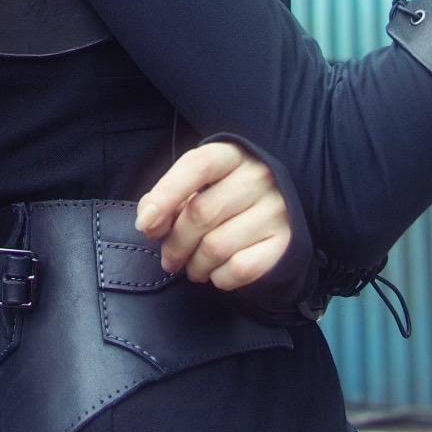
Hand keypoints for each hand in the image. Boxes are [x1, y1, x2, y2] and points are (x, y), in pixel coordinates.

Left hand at [133, 141, 291, 291]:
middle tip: (169, 259)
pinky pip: (241, 268)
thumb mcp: (196, 186)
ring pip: (217, 246)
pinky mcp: (287, 242)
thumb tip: (149, 223)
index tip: (145, 224)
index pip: (196, 166)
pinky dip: (220, 277)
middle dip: (175, 244)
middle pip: (201, 213)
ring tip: (193, 268)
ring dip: (195, 266)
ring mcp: (276, 209)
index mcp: (232, 154)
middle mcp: (259, 176)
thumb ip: (166, 197)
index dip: (165, 194)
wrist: (278, 213)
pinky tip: (218, 273)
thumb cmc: (224, 197)